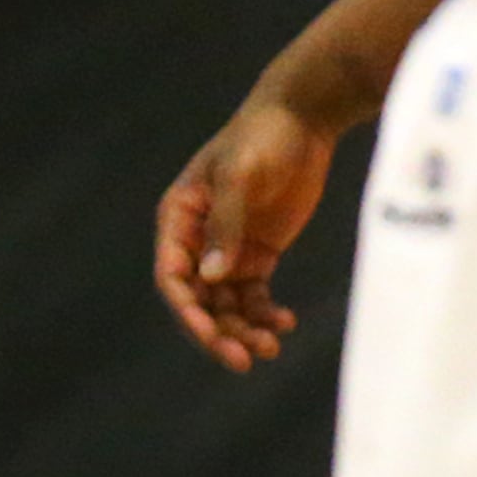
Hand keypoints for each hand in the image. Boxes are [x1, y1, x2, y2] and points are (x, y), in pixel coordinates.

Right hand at [153, 96, 336, 373]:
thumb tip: (210, 277)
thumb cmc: (264, 136)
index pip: (172, 276)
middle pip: (198, 300)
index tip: (209, 332)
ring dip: (243, 330)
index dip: (187, 309)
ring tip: (270, 347)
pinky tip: (285, 324)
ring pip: (225, 304)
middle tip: (245, 359)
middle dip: (217, 332)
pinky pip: (253, 296)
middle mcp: (197, 240)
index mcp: (178, 218)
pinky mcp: (257, 253)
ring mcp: (227, 249)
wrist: (304, 117)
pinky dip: (265, 314)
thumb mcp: (242, 173)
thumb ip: (227, 222)